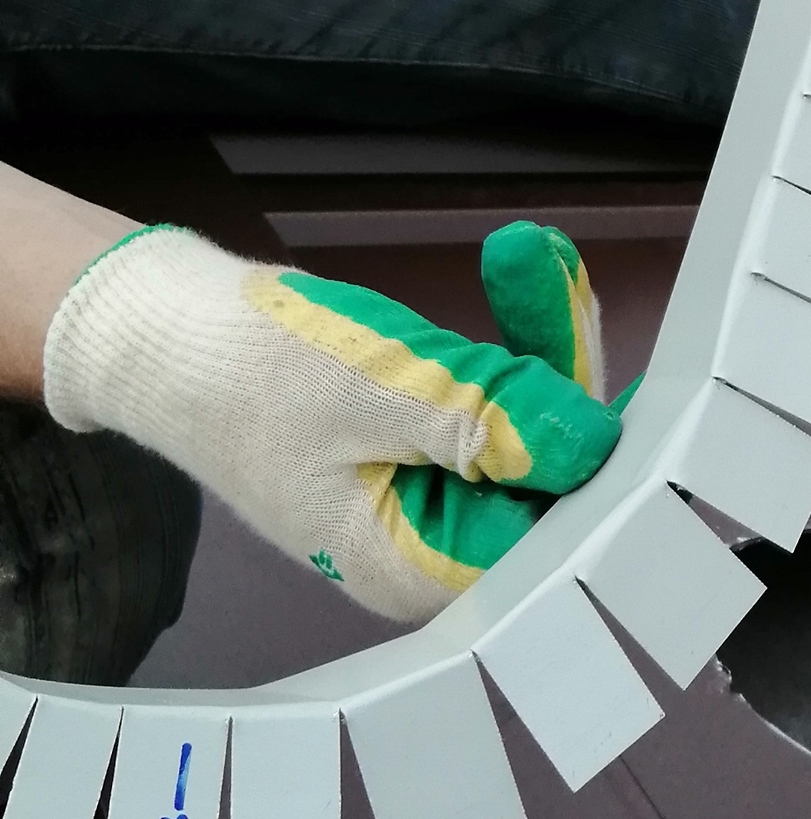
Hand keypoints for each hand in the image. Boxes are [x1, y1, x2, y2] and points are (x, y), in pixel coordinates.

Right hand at [43, 219, 622, 622]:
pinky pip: (493, 399)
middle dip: (565, 372)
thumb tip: (592, 444)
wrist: (163, 331)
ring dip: (540, 336)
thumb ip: (489, 424)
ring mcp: (431, 493)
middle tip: (556, 275)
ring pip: (526, 425)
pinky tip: (519, 264)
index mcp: (419, 566)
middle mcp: (436, 545)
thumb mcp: (383, 390)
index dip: (597, 459)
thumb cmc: (256, 369)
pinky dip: (509, 335)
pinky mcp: (426, 443)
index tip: (639, 382)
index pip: (549, 530)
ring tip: (528, 252)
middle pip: (548, 473)